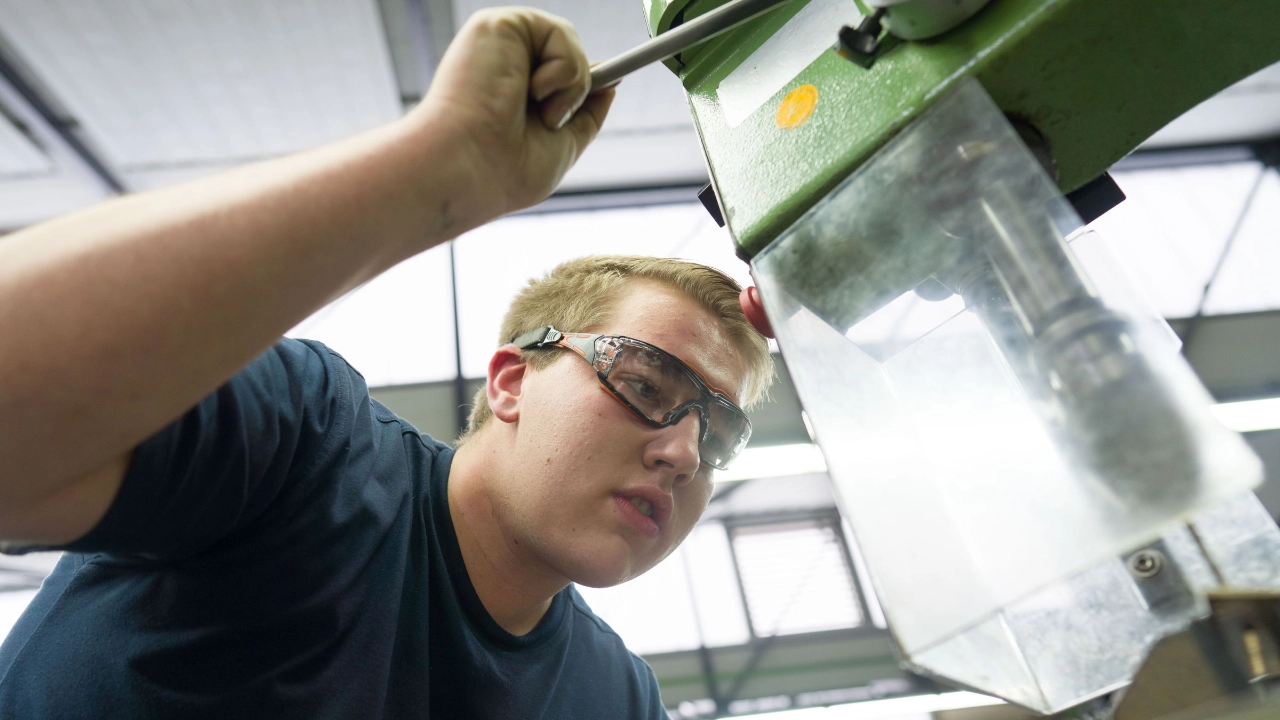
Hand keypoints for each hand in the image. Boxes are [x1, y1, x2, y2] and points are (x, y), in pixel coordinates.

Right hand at [414, 8, 615, 218]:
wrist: (471, 168)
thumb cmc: (507, 170)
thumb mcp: (563, 143)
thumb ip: (585, 110)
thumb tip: (611, 80)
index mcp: (513, 91)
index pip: (560, 72)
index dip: (587, 79)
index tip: (615, 80)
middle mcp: (504, 63)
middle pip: (569, 54)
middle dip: (578, 88)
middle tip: (552, 119)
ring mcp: (500, 43)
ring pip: (569, 44)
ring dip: (569, 86)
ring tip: (536, 110)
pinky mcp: (497, 25)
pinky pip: (560, 33)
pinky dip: (562, 70)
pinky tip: (530, 92)